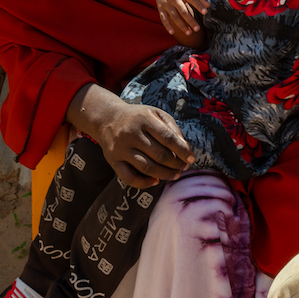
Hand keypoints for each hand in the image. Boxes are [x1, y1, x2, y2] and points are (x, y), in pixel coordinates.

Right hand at [69, 85, 193, 187]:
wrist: (107, 119)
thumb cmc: (138, 118)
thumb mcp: (156, 114)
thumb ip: (172, 128)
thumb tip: (185, 148)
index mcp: (144, 119)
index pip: (168, 138)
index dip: (182, 150)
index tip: (191, 159)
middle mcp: (131, 133)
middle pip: (159, 154)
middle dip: (175, 164)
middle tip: (183, 167)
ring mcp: (120, 148)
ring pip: (146, 167)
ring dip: (164, 174)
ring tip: (175, 175)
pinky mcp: (112, 160)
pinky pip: (128, 177)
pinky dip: (143, 183)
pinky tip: (155, 181)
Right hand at [154, 0, 207, 34]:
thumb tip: (208, 6)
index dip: (198, 5)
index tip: (205, 12)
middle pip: (183, 11)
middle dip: (190, 20)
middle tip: (198, 29)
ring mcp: (167, 4)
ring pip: (174, 16)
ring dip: (181, 25)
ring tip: (189, 33)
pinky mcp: (161, 8)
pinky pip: (163, 18)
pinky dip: (167, 25)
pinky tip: (172, 32)